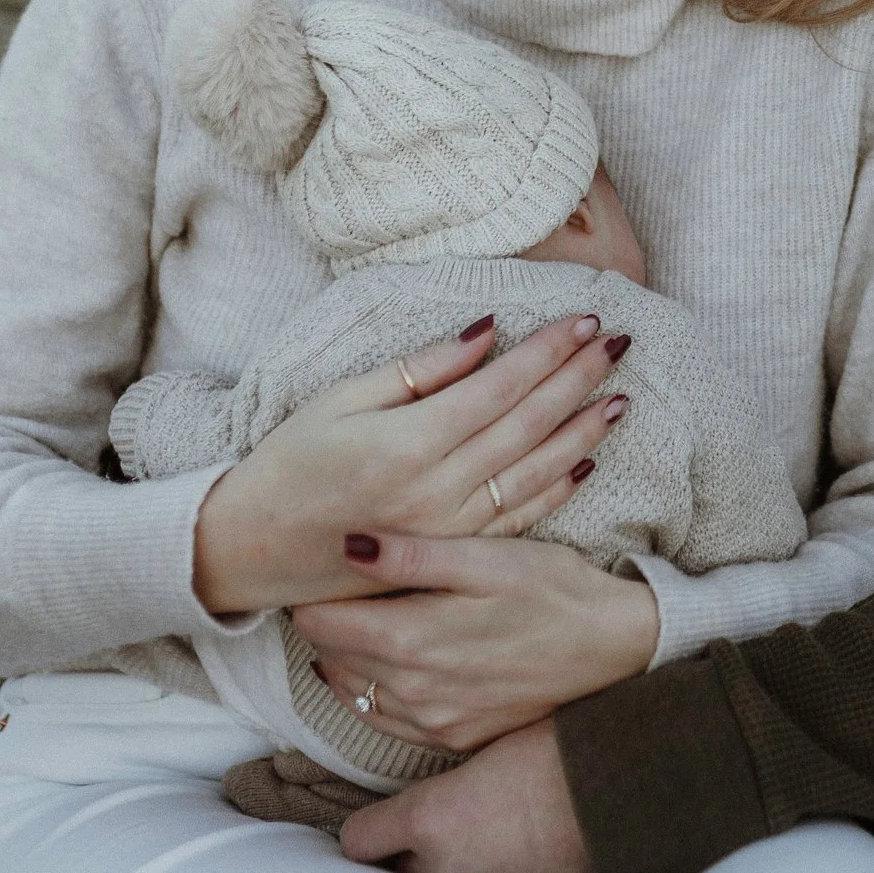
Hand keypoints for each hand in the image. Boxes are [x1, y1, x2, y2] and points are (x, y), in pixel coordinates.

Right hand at [192, 313, 626, 614]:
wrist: (252, 548)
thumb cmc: (290, 462)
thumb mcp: (340, 400)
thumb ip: (419, 370)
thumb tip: (485, 332)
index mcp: (407, 442)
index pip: (500, 386)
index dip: (548, 351)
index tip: (586, 319)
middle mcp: (436, 489)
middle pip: (527, 423)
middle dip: (579, 378)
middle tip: (620, 342)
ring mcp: (449, 528)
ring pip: (535, 471)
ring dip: (583, 431)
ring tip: (621, 397)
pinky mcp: (450, 553)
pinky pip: (518, 518)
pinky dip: (557, 488)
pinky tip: (587, 460)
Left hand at [297, 531, 659, 750]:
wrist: (615, 649)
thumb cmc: (555, 589)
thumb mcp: (488, 557)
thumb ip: (414, 555)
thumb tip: (347, 544)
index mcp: (412, 638)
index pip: (320, 622)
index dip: (311, 591)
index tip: (318, 568)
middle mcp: (412, 690)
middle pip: (329, 656)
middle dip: (324, 621)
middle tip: (333, 586)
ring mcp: (432, 721)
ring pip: (350, 691)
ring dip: (343, 657)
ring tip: (357, 619)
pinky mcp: (452, 737)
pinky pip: (384, 720)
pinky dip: (370, 692)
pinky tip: (385, 664)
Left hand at [341, 718, 602, 872]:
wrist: (631, 789)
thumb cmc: (566, 751)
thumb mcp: (487, 752)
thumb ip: (446, 787)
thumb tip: (431, 797)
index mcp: (431, 816)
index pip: (358, 842)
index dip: (372, 831)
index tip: (386, 825)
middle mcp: (444, 871)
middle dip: (410, 861)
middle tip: (443, 838)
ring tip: (481, 858)